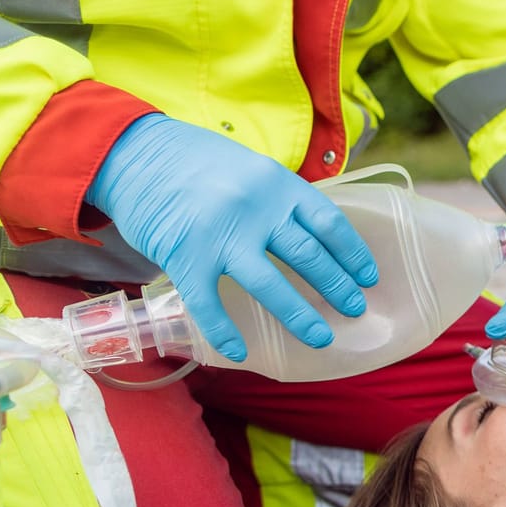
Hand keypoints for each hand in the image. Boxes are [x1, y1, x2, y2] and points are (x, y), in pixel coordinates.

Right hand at [85, 115, 378, 362]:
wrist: (136, 154)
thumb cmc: (200, 164)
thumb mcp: (253, 169)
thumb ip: (281, 201)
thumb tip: (316, 238)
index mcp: (278, 185)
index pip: (329, 224)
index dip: (353, 254)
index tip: (369, 279)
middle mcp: (256, 210)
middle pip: (308, 256)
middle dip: (337, 287)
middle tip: (354, 310)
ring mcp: (220, 235)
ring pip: (270, 284)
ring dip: (300, 315)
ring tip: (322, 337)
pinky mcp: (184, 257)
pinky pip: (209, 303)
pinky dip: (225, 331)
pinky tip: (241, 352)